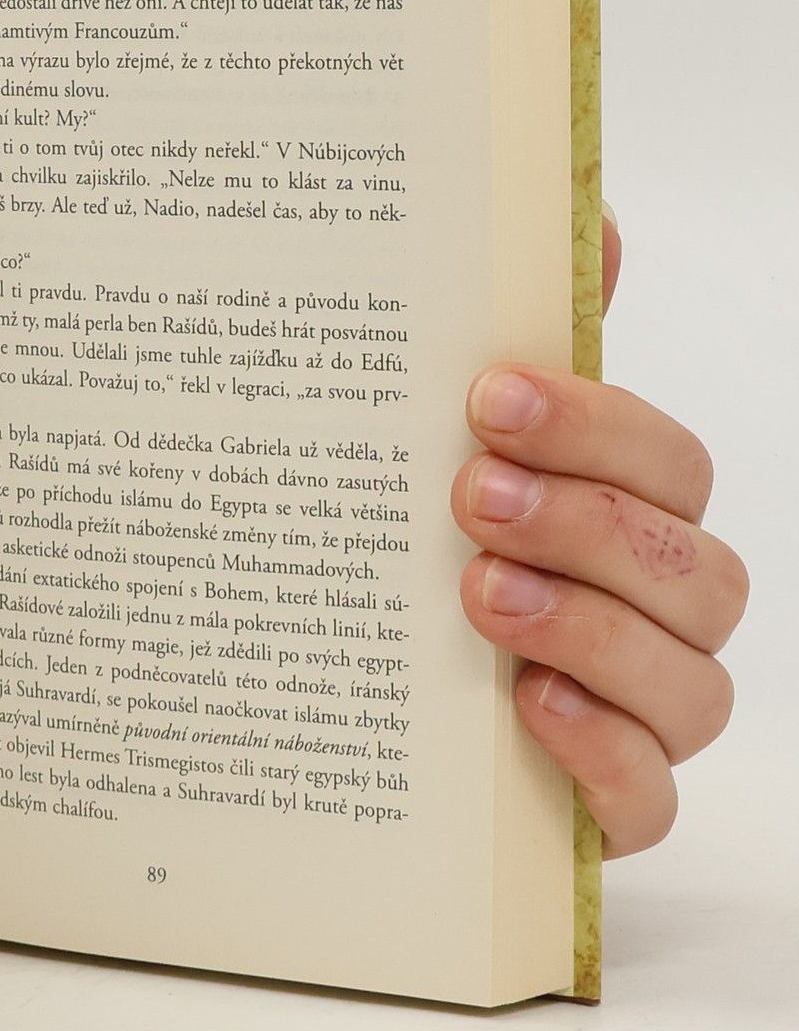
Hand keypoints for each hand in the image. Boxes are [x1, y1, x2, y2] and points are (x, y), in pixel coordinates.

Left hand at [452, 210, 746, 853]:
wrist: (337, 702)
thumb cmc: (413, 551)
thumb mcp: (436, 443)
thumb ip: (522, 340)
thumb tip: (590, 223)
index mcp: (627, 513)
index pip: (667, 461)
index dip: (596, 424)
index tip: (488, 394)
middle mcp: (655, 611)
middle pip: (693, 565)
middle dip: (586, 521)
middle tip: (470, 492)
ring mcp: (641, 715)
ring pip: (690, 681)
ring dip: (590, 628)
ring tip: (479, 595)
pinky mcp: (605, 807)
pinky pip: (650, 799)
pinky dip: (604, 755)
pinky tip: (528, 708)